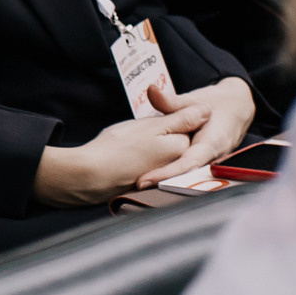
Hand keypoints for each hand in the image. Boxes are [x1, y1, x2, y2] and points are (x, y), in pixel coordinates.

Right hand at [33, 95, 211, 207]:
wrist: (88, 177)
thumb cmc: (117, 148)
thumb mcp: (151, 125)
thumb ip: (181, 117)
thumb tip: (206, 111)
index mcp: (181, 148)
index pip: (187, 125)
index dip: (169, 116)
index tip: (152, 116)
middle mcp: (176, 166)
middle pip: (175, 140)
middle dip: (159, 132)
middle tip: (135, 132)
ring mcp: (161, 177)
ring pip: (161, 152)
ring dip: (149, 144)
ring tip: (128, 142)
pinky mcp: (146, 184)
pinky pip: (150, 165)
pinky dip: (140, 158)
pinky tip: (125, 156)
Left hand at [136, 78, 255, 186]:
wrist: (239, 107)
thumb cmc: (218, 103)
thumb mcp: (195, 99)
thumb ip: (171, 100)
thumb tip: (151, 89)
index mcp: (212, 141)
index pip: (188, 162)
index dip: (167, 173)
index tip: (146, 180)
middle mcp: (213, 156)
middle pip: (187, 174)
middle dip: (164, 181)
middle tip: (139, 184)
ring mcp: (211, 161)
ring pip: (188, 175)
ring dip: (167, 180)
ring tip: (142, 184)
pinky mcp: (205, 161)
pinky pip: (189, 170)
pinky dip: (172, 174)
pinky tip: (153, 177)